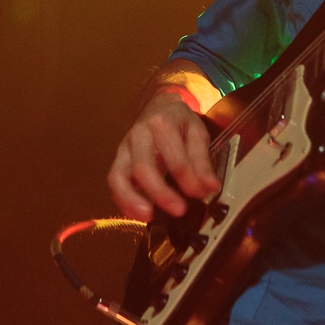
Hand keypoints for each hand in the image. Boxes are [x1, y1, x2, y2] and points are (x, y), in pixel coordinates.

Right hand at [107, 90, 221, 221]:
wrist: (158, 108)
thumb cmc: (177, 121)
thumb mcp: (196, 133)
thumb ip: (202, 160)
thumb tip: (210, 186)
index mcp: (161, 124)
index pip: (175, 157)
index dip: (188, 180)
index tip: (202, 194)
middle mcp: (138, 135)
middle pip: (143, 167)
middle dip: (160, 192)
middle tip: (179, 210)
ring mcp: (125, 149)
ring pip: (119, 176)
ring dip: (131, 200)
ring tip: (148, 216)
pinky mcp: (118, 161)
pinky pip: (114, 183)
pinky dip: (123, 201)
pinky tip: (138, 213)